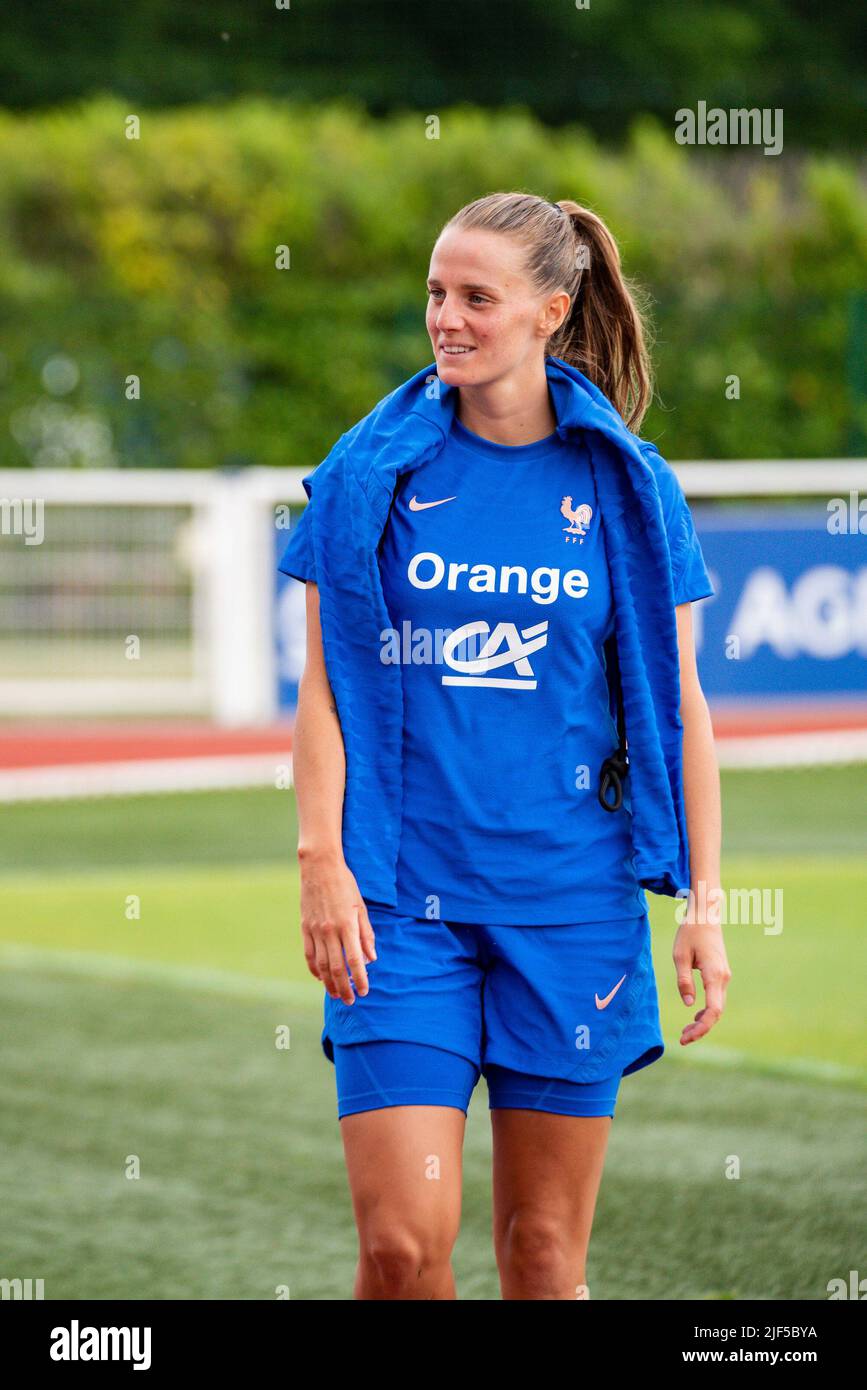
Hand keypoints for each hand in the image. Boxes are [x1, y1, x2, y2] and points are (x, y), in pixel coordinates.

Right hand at [299, 851, 376, 1004]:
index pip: (355, 960)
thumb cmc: (345, 884)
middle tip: (350, 1000)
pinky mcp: (304, 928)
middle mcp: (330, 931)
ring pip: (321, 964)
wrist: (319, 867)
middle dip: (343, 987)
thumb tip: (372, 958)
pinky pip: (309, 954)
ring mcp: (315, 930)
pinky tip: (320, 977)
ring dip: (328, 983)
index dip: (360, 978)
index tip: (364, 991)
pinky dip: (314, 969)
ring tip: (335, 994)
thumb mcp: (361, 906)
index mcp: (347, 925)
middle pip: (336, 967)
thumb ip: (366, 934)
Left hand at [672, 918, 731, 1045]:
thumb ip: (683, 981)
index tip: (686, 1036)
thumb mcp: (680, 956)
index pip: (713, 1010)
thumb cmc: (690, 933)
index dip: (702, 1027)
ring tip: (686, 1032)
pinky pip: (717, 999)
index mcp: (714, 974)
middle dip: (701, 1029)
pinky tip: (695, 1018)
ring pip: (718, 1007)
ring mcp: (725, 977)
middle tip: (682, 1039)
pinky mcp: (721, 975)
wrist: (705, 916)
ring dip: (704, 1022)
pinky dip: (707, 1012)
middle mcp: (723, 978)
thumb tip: (688, 1004)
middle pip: (716, 1012)